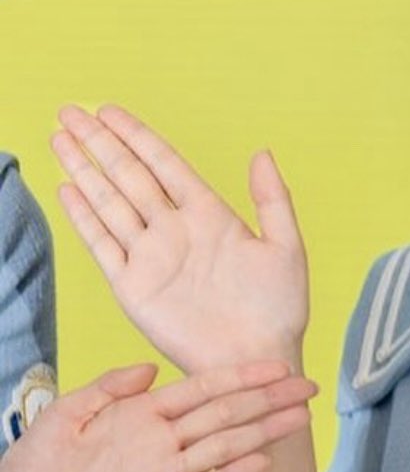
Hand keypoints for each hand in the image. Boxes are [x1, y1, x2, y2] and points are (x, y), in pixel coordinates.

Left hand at [0, 361, 316, 471]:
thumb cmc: (36, 467)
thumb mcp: (65, 413)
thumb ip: (108, 389)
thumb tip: (152, 369)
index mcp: (142, 415)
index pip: (203, 389)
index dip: (240, 376)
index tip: (277, 366)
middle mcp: (161, 442)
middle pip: (224, 414)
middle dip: (267, 400)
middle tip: (306, 387)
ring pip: (223, 448)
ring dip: (262, 433)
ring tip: (299, 420)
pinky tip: (262, 462)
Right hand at [51, 104, 308, 373]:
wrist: (256, 360)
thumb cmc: (278, 310)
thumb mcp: (286, 249)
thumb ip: (273, 200)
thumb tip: (261, 152)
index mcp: (210, 215)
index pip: (165, 164)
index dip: (137, 136)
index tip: (109, 110)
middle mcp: (175, 230)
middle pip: (129, 175)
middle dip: (100, 143)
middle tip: (71, 111)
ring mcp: (151, 256)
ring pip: (110, 203)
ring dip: (84, 170)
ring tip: (60, 137)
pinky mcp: (134, 287)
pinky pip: (103, 245)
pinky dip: (85, 218)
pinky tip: (69, 189)